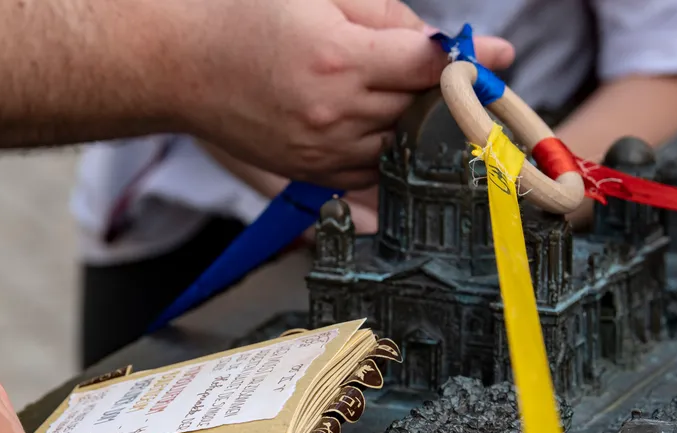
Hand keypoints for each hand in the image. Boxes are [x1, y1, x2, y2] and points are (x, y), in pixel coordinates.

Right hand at [172, 0, 513, 189]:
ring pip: (401, 146)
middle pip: (420, 110)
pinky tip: (388, 130)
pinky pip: (371, 172)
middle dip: (446, 92)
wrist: (179, 66)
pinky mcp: (309, 172)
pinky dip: (389, 153)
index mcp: (339, 58)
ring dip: (420, 125)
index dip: (469, 61)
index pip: (428, 66)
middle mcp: (334, 113)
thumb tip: (437, 45)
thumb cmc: (242, 19)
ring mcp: (321, 151)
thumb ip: (385, 16)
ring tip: (425, 106)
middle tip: (467, 80)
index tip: (498, 57)